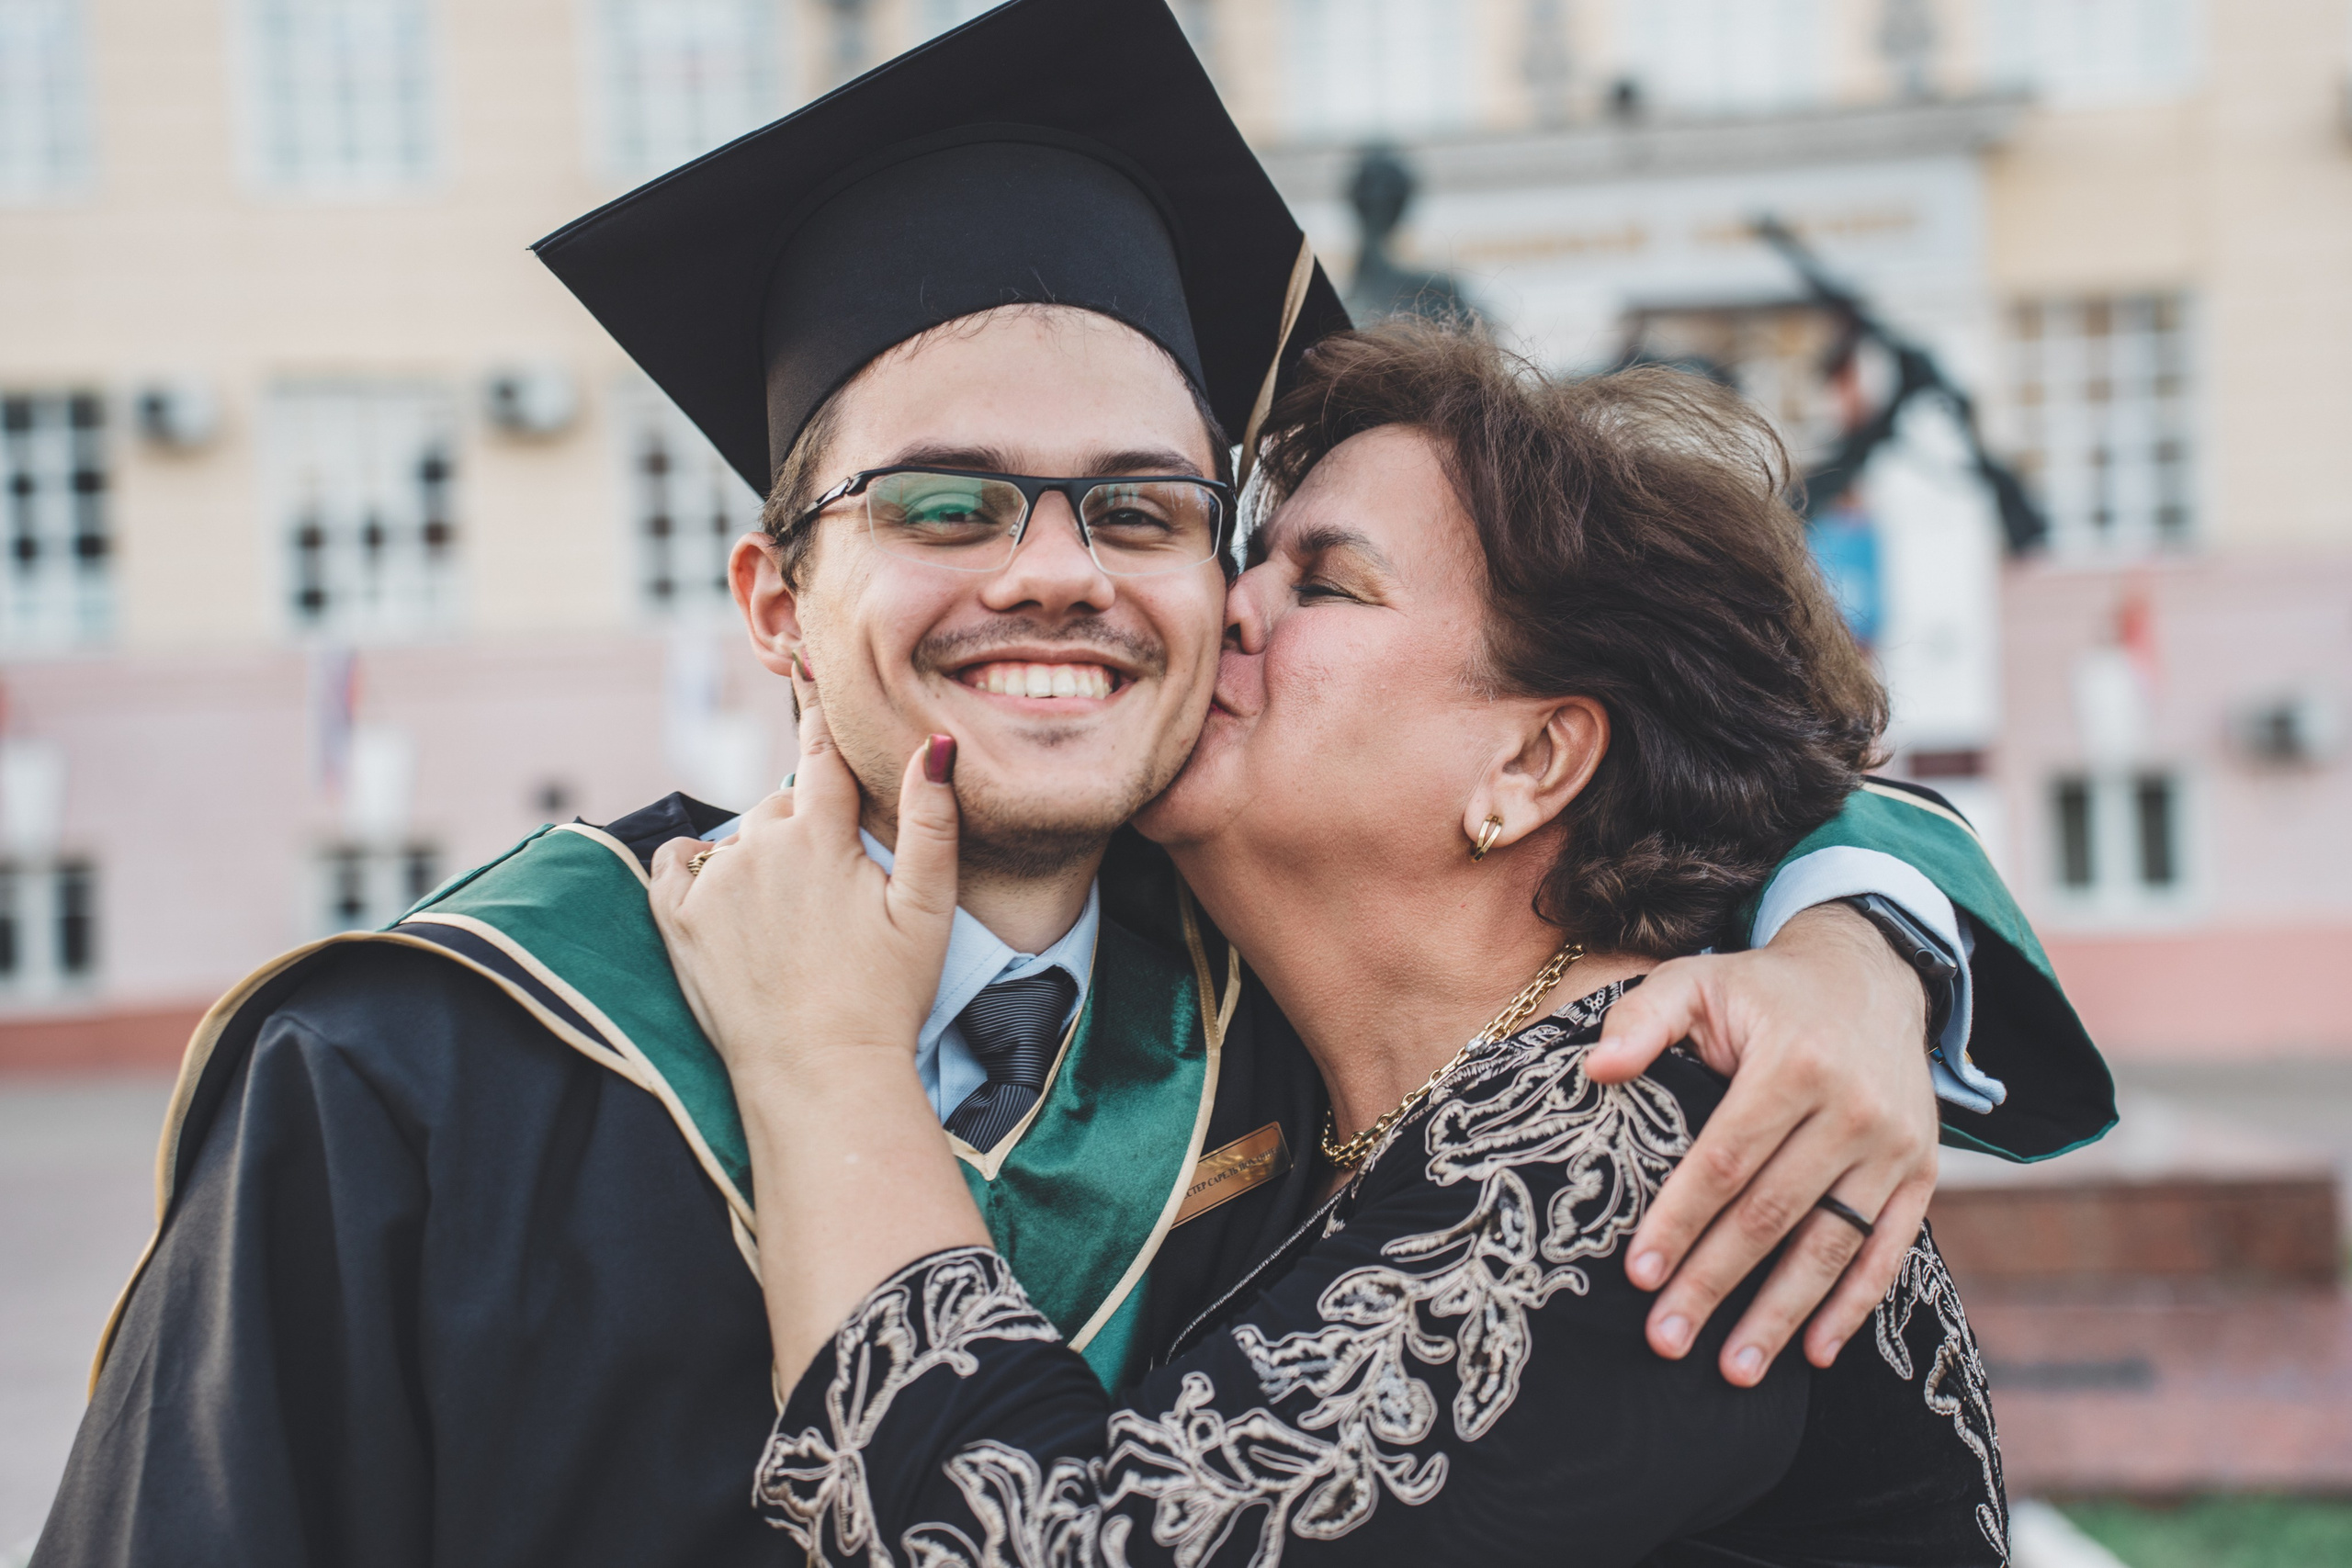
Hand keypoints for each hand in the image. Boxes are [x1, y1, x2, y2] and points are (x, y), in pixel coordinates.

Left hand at [647, 701, 962, 1089]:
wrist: (818, 1074)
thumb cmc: (885, 996)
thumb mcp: (928, 909)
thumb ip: (931, 823)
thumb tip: (933, 746)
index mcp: (818, 836)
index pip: (820, 753)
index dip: (820, 713)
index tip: (807, 660)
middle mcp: (757, 848)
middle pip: (784, 804)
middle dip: (809, 824)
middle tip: (838, 884)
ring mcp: (712, 884)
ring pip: (741, 838)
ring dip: (764, 854)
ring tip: (797, 914)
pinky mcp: (677, 922)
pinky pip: (677, 864)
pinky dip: (697, 865)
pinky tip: (728, 891)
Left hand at [1583, 903, 1938, 1385]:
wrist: (1873, 975)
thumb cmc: (1764, 991)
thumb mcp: (1697, 980)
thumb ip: (1643, 1020)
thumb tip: (1597, 1071)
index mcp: (1793, 1063)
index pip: (1725, 1160)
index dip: (1680, 1220)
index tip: (1638, 1274)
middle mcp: (1853, 1108)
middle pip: (1772, 1213)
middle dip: (1715, 1282)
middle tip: (1666, 1340)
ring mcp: (1895, 1146)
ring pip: (1831, 1244)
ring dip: (1781, 1313)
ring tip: (1735, 1369)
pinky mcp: (1923, 1173)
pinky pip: (1888, 1250)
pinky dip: (1854, 1305)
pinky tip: (1815, 1351)